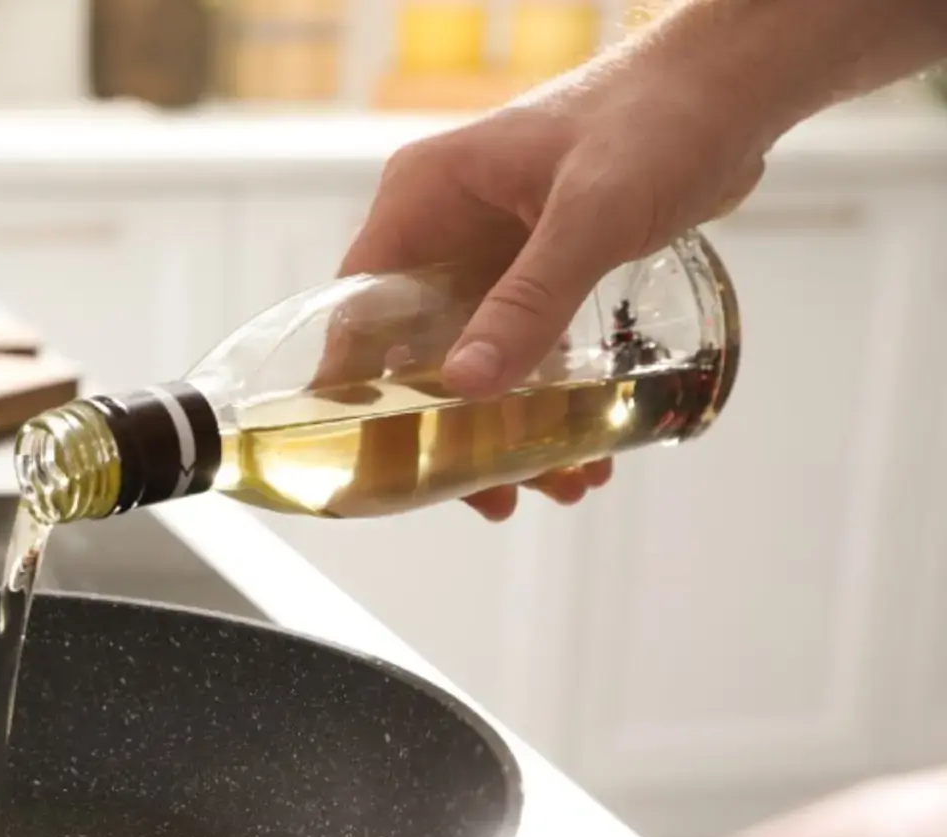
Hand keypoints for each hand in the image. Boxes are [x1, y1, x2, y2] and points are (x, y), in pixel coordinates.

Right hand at [341, 35, 771, 519]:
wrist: (734, 90)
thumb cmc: (656, 119)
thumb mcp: (588, 216)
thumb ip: (528, 301)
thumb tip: (466, 388)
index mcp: (422, 200)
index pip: (357, 308)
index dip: (353, 389)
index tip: (371, 460)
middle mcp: (442, 229)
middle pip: (414, 352)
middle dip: (450, 431)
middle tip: (484, 495)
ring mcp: (489, 252)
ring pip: (473, 362)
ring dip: (506, 430)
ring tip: (554, 485)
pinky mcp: (537, 269)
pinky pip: (522, 350)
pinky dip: (545, 402)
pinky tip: (583, 449)